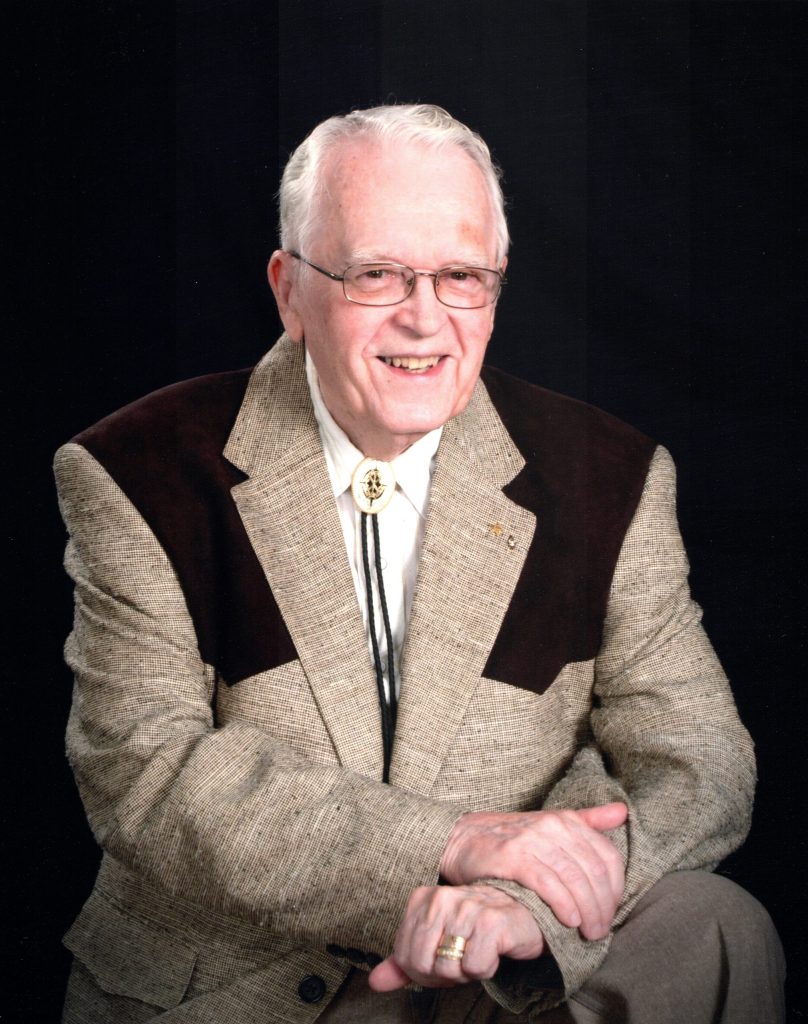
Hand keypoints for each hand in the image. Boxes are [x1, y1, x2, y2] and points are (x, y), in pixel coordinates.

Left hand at [368, 883, 543, 991]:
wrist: (523, 913)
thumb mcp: (437, 942)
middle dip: (441, 975)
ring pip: (447, 968)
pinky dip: (486, 969)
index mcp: (422, 899)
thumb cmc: (476, 929)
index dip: (423, 971)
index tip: (443, 959)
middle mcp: (441, 898)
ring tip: (477, 953)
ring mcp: (466, 908)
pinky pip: (475, 968)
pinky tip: (494, 951)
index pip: (404, 956)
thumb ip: (404, 961)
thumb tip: (375, 982)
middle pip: (422, 964)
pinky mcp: (491, 922)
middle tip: (461, 961)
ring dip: (464, 973)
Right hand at [439, 803, 626, 939]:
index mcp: (566, 820)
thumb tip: (622, 811)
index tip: (611, 912)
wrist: (460, 838)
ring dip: (588, 911)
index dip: (615, 889)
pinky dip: (563, 904)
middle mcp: (552, 826)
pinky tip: (569, 921)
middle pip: (594, 871)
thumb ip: (587, 820)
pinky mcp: (512, 856)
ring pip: (574, 878)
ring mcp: (532, 840)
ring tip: (588, 932)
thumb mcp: (549, 824)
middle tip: (601, 930)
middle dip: (603, 906)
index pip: (607, 856)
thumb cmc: (509, 837)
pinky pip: (548, 883)